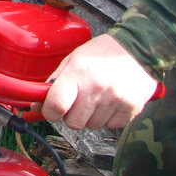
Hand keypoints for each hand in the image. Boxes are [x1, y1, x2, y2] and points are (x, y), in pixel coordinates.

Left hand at [36, 34, 158, 129]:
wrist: (139, 49)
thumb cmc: (102, 53)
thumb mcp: (73, 60)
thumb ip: (54, 83)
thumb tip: (37, 106)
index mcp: (78, 73)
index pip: (56, 105)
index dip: (49, 112)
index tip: (51, 109)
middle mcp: (96, 88)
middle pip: (73, 122)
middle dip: (72, 115)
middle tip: (78, 100)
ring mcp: (115, 100)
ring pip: (92, 125)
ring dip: (91, 116)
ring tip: (98, 96)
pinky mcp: (131, 109)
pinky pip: (111, 126)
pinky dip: (109, 117)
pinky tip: (111, 101)